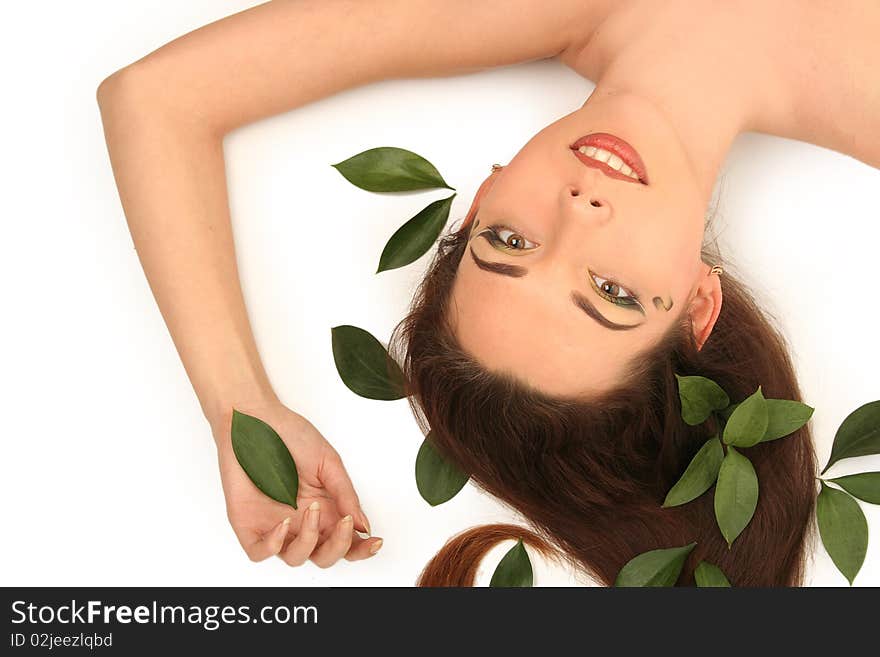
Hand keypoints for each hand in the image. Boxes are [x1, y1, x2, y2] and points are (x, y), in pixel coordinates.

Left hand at [212, 401, 382, 566]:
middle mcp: (301, 522)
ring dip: (309, 541)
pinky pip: (260, 552)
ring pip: (295, 558)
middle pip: (324, 556)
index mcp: (324, 509)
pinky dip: (273, 546)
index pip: (345, 540)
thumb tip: (363, 525)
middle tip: (344, 522)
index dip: (361, 548)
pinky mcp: (248, 525)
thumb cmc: (290, 435)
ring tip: (312, 511)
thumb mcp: (327, 463)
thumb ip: (345, 495)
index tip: (375, 541)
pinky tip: (283, 524)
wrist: (255, 419)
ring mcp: (274, 526)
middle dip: (339, 546)